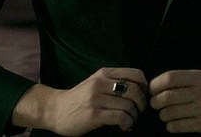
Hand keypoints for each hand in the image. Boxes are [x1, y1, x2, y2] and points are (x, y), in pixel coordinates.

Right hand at [13, 67, 148, 135]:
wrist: (54, 110)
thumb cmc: (79, 97)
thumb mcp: (96, 82)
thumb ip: (114, 81)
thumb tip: (141, 88)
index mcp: (104, 73)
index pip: (136, 74)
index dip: (145, 85)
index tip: (144, 95)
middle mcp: (100, 83)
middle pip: (135, 90)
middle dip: (142, 103)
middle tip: (139, 111)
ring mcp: (96, 99)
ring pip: (128, 105)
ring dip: (134, 115)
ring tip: (130, 120)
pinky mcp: (93, 114)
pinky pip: (120, 117)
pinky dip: (127, 123)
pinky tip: (125, 126)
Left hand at [149, 69, 200, 134]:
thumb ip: (186, 80)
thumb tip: (157, 86)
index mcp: (200, 77)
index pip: (169, 78)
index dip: (155, 85)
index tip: (153, 91)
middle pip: (165, 97)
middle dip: (155, 103)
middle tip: (157, 105)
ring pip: (169, 113)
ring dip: (163, 116)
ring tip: (168, 115)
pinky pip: (178, 126)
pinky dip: (171, 126)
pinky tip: (175, 123)